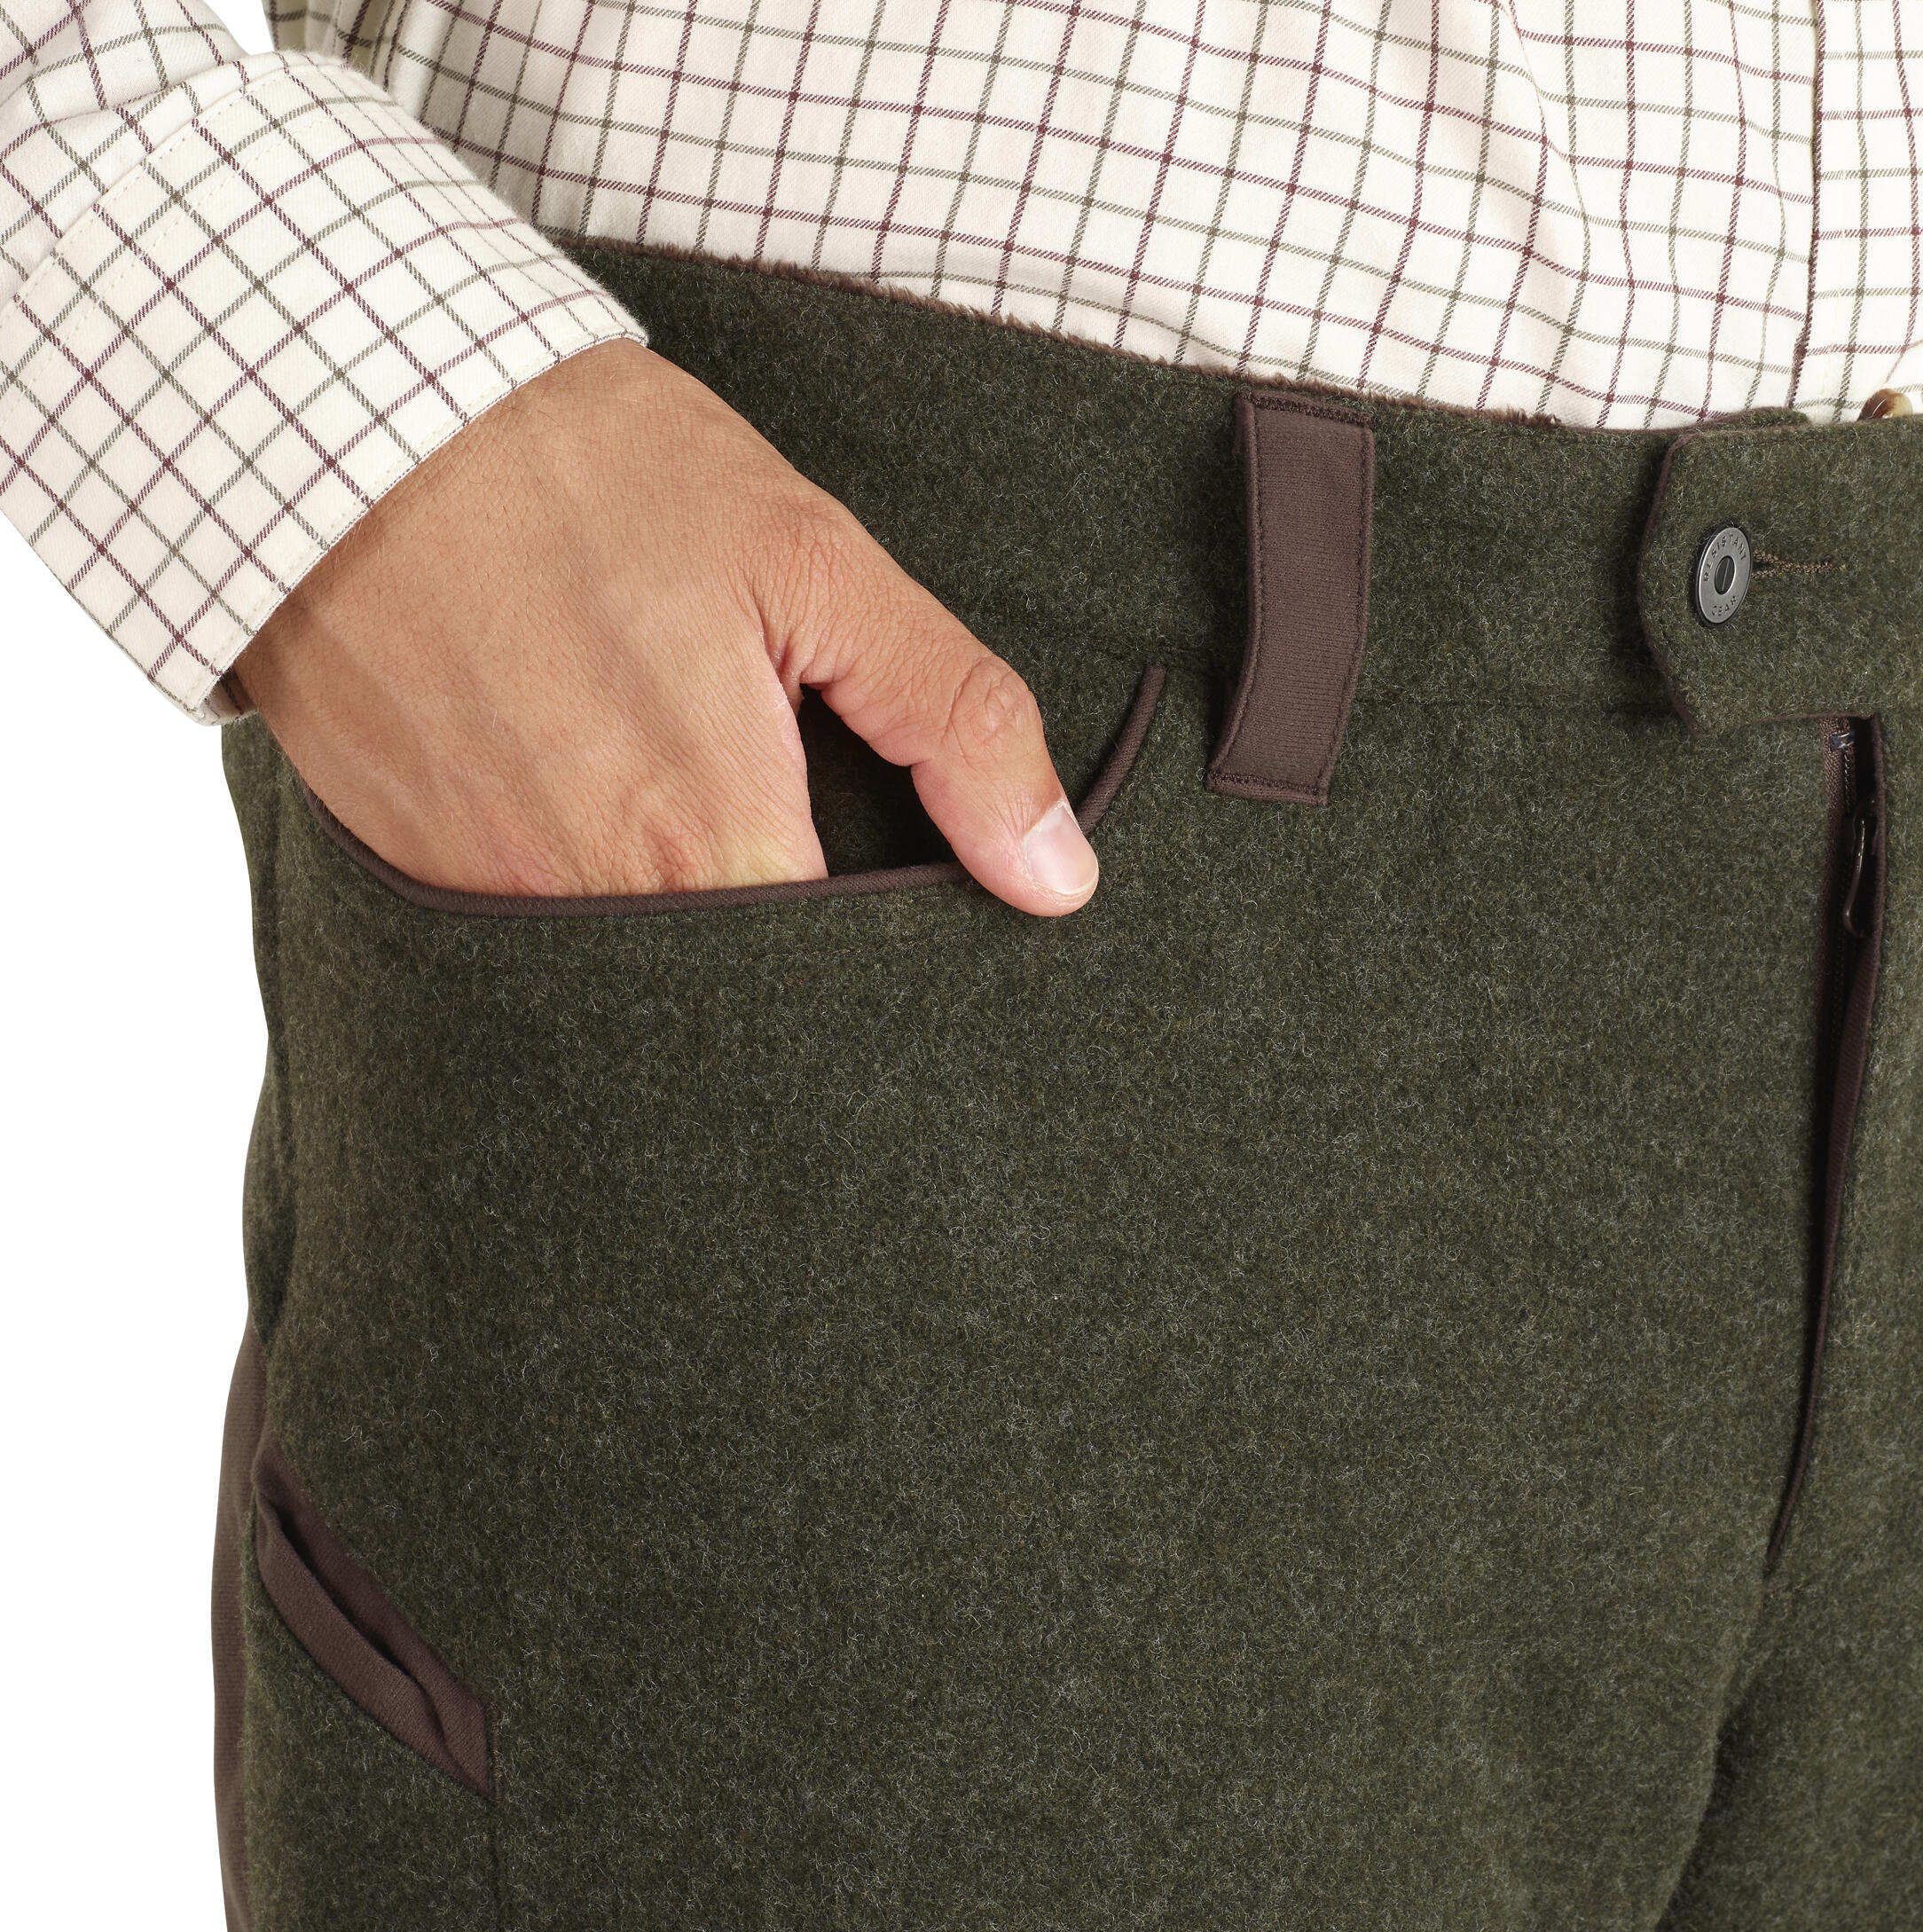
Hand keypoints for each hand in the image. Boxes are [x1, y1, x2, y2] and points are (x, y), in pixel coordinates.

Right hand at [228, 340, 1097, 913]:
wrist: (355, 415)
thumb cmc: (593, 474)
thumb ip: (953, 721)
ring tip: (689, 822)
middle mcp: (598, 908)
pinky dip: (582, 906)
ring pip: (633, 992)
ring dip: (685, 933)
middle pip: (736, 1013)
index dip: (882, 975)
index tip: (895, 922)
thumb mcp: (813, 564)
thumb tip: (1056, 873)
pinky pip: (528, 949)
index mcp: (714, 840)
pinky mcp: (418, 877)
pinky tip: (597, 812)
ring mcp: (492, 902)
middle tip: (796, 858)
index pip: (837, 998)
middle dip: (788, 970)